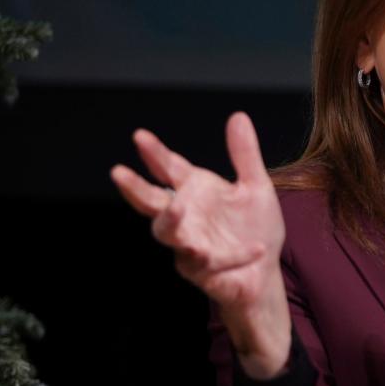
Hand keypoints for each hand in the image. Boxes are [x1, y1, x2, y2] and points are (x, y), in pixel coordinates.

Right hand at [111, 112, 291, 377]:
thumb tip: (238, 116)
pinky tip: (210, 252)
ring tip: (177, 208)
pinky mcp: (198, 269)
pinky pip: (198, 261)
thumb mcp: (256, 186)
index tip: (140, 137)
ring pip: (166, 233)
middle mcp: (185, 214)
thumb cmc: (255, 227)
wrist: (266, 269)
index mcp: (195, 189)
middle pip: (151, 200)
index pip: (169, 167)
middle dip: (135, 188)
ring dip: (170, 221)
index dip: (154, 153)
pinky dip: (207, 256)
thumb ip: (245, 155)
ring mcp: (187, 242)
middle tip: (119, 173)